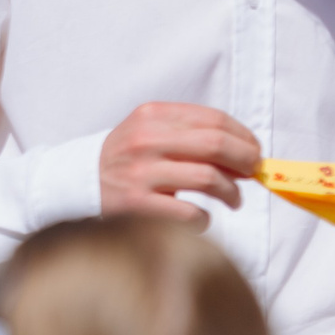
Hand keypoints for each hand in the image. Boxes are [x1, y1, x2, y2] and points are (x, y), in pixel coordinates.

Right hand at [100, 103, 261, 223]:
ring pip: (209, 178)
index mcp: (152, 115)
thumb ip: (192, 135)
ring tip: (233, 199)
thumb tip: (246, 155)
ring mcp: (141, 173)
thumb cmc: (127, 158)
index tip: (254, 151)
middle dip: (246, 161)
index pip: (214, 119)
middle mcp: (145, 140)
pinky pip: (190, 213)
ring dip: (232, 192)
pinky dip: (204, 219)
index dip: (244, 137)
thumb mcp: (151, 131)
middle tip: (252, 174)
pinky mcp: (137, 205)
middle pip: (216, 145)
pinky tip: (201, 218)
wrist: (80, 182)